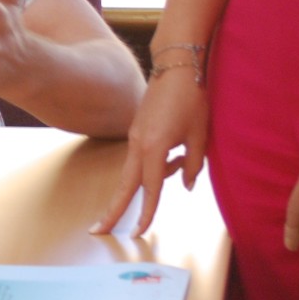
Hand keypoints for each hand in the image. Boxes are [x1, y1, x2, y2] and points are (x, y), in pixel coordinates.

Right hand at [95, 71, 205, 234]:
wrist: (176, 68)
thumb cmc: (191, 100)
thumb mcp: (200, 136)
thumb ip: (191, 165)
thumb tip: (185, 184)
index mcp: (154, 148)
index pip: (150, 188)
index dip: (147, 212)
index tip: (138, 232)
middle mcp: (138, 145)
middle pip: (124, 185)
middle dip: (113, 210)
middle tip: (98, 231)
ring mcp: (135, 137)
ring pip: (137, 171)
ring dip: (154, 178)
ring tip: (182, 155)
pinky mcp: (138, 131)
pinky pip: (143, 157)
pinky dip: (156, 164)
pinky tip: (177, 148)